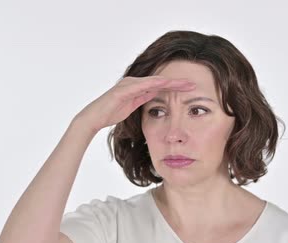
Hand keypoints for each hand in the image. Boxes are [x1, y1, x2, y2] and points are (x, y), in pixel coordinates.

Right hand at [77, 76, 196, 130]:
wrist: (93, 118)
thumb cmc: (110, 113)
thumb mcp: (132, 107)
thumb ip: (142, 99)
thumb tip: (154, 97)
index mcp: (137, 87)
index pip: (160, 86)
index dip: (175, 87)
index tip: (190, 90)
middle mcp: (134, 82)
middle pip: (160, 81)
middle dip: (177, 83)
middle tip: (194, 84)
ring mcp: (129, 84)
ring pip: (154, 81)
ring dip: (171, 82)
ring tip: (185, 84)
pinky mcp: (124, 89)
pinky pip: (143, 85)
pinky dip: (155, 84)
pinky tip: (167, 84)